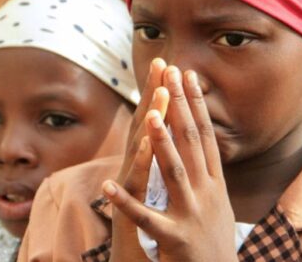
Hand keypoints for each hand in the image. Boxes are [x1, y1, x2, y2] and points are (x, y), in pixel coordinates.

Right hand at [101, 58, 166, 261]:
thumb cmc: (145, 239)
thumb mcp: (154, 201)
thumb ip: (156, 174)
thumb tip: (164, 147)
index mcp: (144, 171)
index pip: (156, 127)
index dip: (164, 98)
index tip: (174, 68)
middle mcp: (133, 177)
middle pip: (144, 129)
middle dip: (154, 95)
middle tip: (161, 61)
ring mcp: (128, 195)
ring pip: (138, 153)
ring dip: (148, 123)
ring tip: (158, 94)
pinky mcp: (127, 216)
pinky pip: (134, 187)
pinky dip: (138, 166)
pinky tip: (145, 144)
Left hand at [103, 67, 236, 261]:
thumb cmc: (212, 242)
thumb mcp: (215, 202)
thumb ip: (207, 173)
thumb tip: (202, 143)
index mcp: (213, 183)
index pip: (203, 135)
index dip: (194, 103)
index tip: (186, 73)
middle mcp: (206, 193)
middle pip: (191, 142)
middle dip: (179, 106)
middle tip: (170, 73)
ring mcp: (191, 215)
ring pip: (173, 173)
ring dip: (160, 143)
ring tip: (149, 115)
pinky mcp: (174, 239)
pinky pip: (144, 218)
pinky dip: (125, 202)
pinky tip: (107, 187)